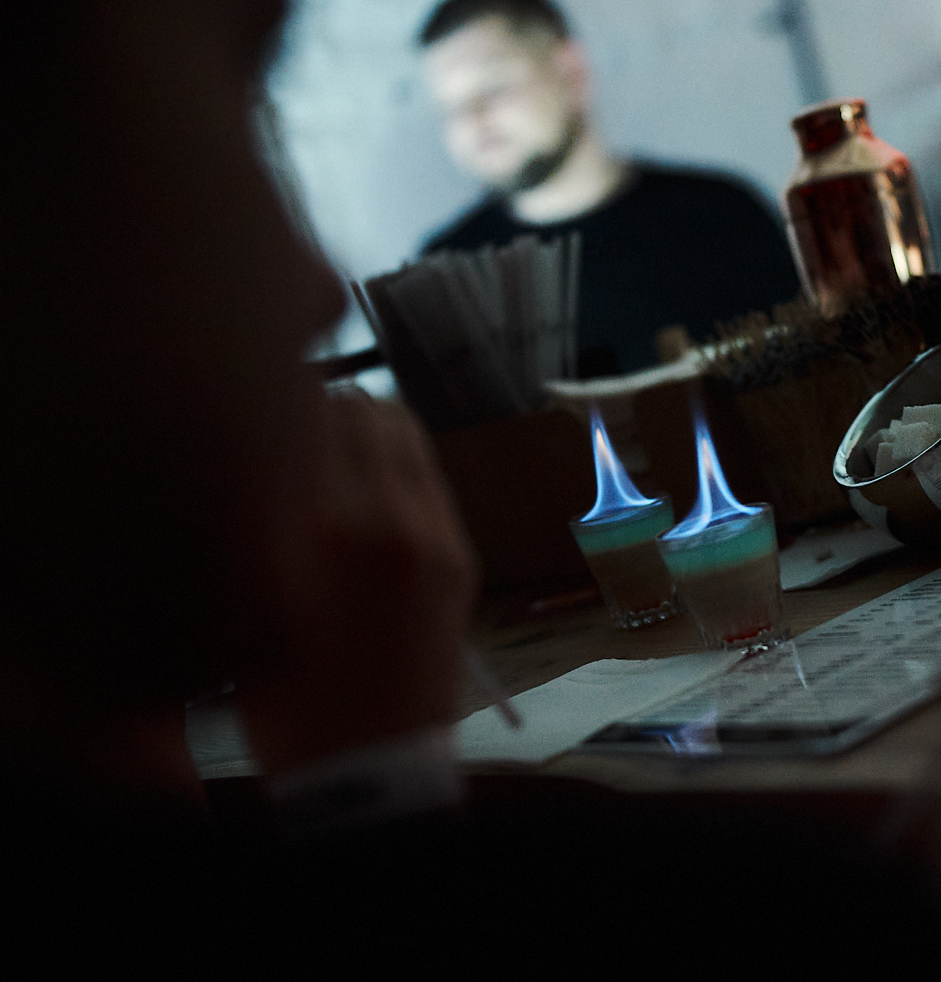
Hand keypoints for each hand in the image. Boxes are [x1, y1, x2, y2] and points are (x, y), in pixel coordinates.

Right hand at [235, 393, 478, 773]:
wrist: (369, 767)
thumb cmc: (284, 693)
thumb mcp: (249, 594)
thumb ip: (263, 508)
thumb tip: (269, 436)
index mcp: (326, 525)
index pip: (311, 407)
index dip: (281, 402)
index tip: (261, 413)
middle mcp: (391, 516)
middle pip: (363, 407)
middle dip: (327, 410)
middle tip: (296, 432)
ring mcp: (436, 533)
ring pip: (404, 433)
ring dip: (368, 432)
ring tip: (332, 460)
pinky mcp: (461, 554)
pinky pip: (428, 477)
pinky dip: (398, 469)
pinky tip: (368, 499)